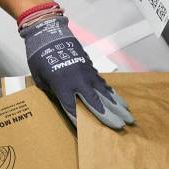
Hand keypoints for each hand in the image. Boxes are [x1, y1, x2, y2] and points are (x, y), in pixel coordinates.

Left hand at [21, 14, 135, 128]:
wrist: (49, 35)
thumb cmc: (41, 57)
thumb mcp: (39, 77)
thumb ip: (50, 91)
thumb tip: (57, 99)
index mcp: (62, 86)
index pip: (72, 109)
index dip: (80, 122)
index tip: (89, 133)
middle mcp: (78, 81)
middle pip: (95, 103)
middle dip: (109, 116)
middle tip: (121, 126)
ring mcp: (87, 74)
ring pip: (105, 93)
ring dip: (117, 105)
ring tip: (128, 116)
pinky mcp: (90, 68)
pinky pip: (103, 84)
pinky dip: (112, 94)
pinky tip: (120, 101)